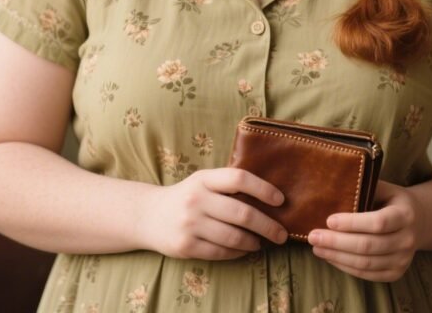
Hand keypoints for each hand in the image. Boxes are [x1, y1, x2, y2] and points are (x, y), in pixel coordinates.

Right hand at [140, 168, 288, 260]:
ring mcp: (190, 224)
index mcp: (204, 179)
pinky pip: (221, 252)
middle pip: (242, 213)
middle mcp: (196, 199)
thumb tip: (270, 197)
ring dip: (254, 242)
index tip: (280, 200)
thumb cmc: (187, 196)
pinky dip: (238, 252)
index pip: (239, 178)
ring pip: (234, 237)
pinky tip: (244, 249)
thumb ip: (228, 185)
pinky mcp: (186, 246)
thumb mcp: (203, 182)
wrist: (149, 216)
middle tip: (281, 234)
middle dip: (268, 226)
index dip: (263, 188)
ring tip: (261, 242)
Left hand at [307, 180, 420, 281]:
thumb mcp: (384, 188)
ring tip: (317, 247)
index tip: (329, 220)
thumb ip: (363, 188)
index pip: (378, 222)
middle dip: (337, 242)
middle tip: (313, 236)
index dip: (352, 223)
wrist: (418, 222)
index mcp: (405, 214)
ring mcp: (403, 260)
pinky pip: (367, 274)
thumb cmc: (391, 200)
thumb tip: (331, 187)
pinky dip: (346, 267)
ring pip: (366, 263)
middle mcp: (407, 240)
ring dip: (337, 257)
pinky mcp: (395, 273)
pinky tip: (330, 257)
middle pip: (368, 246)